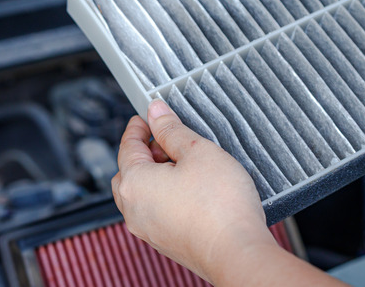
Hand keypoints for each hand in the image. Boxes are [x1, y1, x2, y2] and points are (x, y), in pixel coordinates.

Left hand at [112, 100, 346, 285]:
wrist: (237, 252)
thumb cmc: (219, 204)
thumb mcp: (197, 151)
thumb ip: (172, 129)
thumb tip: (156, 112)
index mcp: (135, 183)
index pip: (127, 146)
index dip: (138, 126)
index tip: (147, 116)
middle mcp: (134, 209)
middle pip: (129, 172)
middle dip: (145, 152)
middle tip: (167, 139)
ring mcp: (148, 230)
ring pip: (141, 194)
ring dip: (154, 176)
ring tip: (183, 165)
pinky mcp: (165, 242)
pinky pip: (155, 212)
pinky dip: (163, 196)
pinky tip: (190, 190)